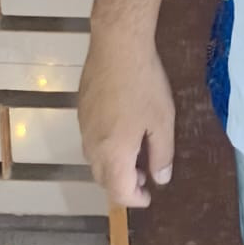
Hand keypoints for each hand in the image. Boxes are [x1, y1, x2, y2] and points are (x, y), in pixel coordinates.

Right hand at [78, 29, 174, 207]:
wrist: (117, 45)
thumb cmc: (144, 84)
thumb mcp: (162, 120)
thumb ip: (161, 154)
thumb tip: (160, 179)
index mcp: (112, 154)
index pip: (119, 192)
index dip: (136, 199)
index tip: (150, 195)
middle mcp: (92, 147)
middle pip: (104, 180)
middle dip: (124, 184)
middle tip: (146, 175)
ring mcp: (83, 128)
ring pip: (95, 161)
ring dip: (114, 166)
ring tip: (137, 153)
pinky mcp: (81, 110)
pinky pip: (92, 141)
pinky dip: (106, 148)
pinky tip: (123, 130)